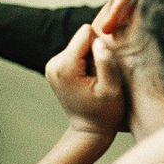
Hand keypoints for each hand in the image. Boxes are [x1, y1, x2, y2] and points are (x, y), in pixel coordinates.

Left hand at [45, 23, 124, 137]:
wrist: (89, 131)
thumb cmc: (105, 112)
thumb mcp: (111, 89)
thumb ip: (105, 63)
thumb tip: (99, 41)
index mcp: (65, 67)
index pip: (86, 32)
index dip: (101, 45)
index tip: (105, 65)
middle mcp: (53, 63)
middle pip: (81, 37)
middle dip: (95, 52)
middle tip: (100, 76)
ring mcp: (52, 65)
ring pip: (80, 43)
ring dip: (91, 58)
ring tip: (95, 79)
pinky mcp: (55, 67)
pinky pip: (76, 51)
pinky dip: (85, 62)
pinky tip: (89, 79)